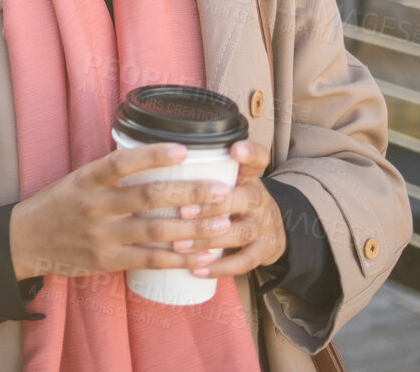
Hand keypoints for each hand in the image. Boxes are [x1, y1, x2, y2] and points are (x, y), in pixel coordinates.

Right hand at [7, 141, 236, 280]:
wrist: (26, 240)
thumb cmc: (58, 204)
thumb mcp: (78, 179)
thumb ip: (112, 173)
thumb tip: (156, 159)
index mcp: (87, 178)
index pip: (123, 162)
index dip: (154, 155)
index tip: (185, 150)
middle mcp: (95, 205)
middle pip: (149, 197)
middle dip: (190, 194)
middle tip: (222, 191)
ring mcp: (101, 235)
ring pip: (155, 231)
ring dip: (193, 228)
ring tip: (222, 223)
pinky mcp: (106, 261)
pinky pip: (149, 261)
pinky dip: (178, 260)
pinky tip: (202, 256)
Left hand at [167, 140, 286, 278]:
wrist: (272, 230)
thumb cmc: (234, 200)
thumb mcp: (229, 180)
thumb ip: (202, 170)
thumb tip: (148, 158)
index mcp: (249, 176)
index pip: (258, 158)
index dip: (249, 153)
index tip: (234, 149)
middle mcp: (258, 198)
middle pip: (242, 198)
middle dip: (211, 206)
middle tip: (182, 211)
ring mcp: (264, 226)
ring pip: (239, 232)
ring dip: (207, 239)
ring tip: (179, 245)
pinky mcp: (264, 251)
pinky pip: (244, 262)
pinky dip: (220, 268)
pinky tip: (196, 270)